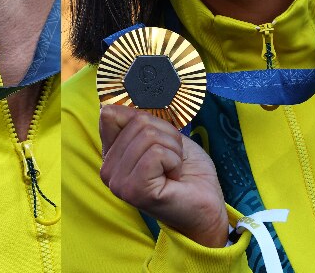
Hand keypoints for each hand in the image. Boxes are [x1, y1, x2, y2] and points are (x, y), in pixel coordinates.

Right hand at [99, 104, 227, 246]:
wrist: (207, 207)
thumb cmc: (187, 172)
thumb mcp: (160, 136)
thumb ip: (135, 122)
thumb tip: (108, 107)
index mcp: (110, 155)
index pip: (110, 114)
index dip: (145, 119)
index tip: (159, 141)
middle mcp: (107, 169)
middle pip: (137, 122)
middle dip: (166, 136)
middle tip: (171, 160)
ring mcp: (118, 182)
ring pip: (149, 136)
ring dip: (173, 150)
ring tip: (173, 170)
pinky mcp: (134, 190)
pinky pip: (157, 153)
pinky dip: (174, 161)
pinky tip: (174, 178)